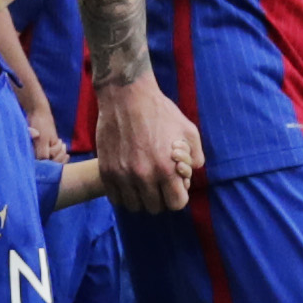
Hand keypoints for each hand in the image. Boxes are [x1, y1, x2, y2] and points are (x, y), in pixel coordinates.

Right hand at [94, 76, 202, 217]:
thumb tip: (190, 173)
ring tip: (142, 183)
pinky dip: (123, 195)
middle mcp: (144, 176)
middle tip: (158, 182)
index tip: (174, 185)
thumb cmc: (160, 111)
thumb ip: (196, 156)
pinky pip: (115, 199)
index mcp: (166, 168)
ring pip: (134, 206)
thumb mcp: (188, 130)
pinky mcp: (106, 171)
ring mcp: (122, 175)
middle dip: (160, 197)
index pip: (176, 203)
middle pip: (155, 207)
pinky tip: (128, 181)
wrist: (126, 95)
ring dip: (141, 198)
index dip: (178, 195)